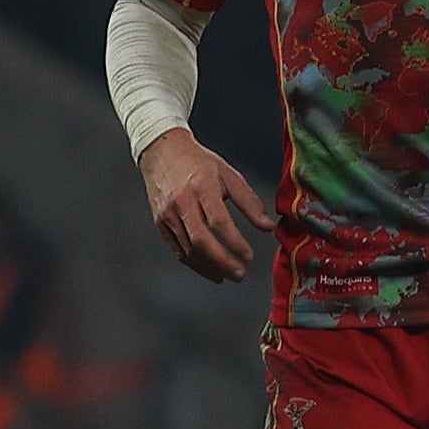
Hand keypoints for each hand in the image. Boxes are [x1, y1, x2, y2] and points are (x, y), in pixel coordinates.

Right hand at [140, 128, 273, 282]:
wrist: (161, 152)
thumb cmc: (198, 163)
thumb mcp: (229, 175)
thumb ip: (249, 201)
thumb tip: (268, 227)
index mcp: (202, 187)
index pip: (219, 221)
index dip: (235, 242)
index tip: (249, 255)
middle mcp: (182, 202)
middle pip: (201, 241)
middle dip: (222, 262)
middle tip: (240, 274)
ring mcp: (168, 215)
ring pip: (188, 249)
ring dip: (209, 267)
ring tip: (227, 275)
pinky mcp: (160, 223)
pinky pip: (177, 249)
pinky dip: (194, 264)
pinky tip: (210, 270)